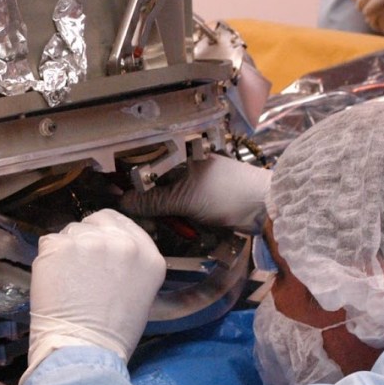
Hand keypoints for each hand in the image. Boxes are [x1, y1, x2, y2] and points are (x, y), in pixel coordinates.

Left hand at [21, 209, 165, 383]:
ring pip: (71, 231)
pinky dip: (48, 259)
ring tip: (68, 281)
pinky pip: (49, 242)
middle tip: (78, 264)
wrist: (85, 350)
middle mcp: (122, 242)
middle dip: (86, 237)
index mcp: (148, 254)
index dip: (105, 231)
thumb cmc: (112, 334)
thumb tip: (109, 246)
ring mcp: (89, 242)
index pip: (121, 221)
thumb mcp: (141, 293)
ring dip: (67, 249)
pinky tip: (54, 282)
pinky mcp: (59, 246)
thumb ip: (130, 262)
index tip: (97, 243)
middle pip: (95, 220)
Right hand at [120, 154, 270, 233]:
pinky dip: (174, 218)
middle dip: (144, 204)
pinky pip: (179, 208)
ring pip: (164, 198)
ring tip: (157, 228)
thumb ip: (152, 201)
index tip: (117, 199)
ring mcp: (194, 184)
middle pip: (151, 184)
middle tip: (142, 222)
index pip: (144, 165)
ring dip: (159, 214)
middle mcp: (183, 166)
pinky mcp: (202, 200)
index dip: (127, 181)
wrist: (266, 208)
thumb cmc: (227, 194)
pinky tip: (175, 228)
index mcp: (179, 155)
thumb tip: (122, 203)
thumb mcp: (184, 198)